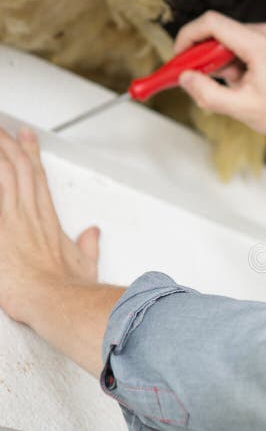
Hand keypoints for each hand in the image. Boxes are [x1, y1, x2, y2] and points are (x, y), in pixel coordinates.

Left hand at [0, 127, 99, 324]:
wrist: (57, 299)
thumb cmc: (69, 289)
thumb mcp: (85, 265)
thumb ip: (88, 246)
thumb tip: (93, 234)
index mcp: (49, 221)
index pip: (38, 179)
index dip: (31, 156)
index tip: (25, 138)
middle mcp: (32, 216)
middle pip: (20, 169)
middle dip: (10, 146)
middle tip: (2, 130)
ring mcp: (16, 220)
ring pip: (7, 174)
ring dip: (1, 154)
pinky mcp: (2, 229)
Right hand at [174, 11, 265, 142]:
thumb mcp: (242, 108)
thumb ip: (209, 94)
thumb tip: (185, 79)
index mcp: (258, 43)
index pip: (211, 23)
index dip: (188, 37)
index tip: (178, 59)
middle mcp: (263, 34)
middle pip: (217, 34)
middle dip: (204, 60)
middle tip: (198, 84)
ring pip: (227, 45)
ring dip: (220, 68)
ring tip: (233, 93)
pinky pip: (239, 51)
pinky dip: (233, 69)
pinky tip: (243, 90)